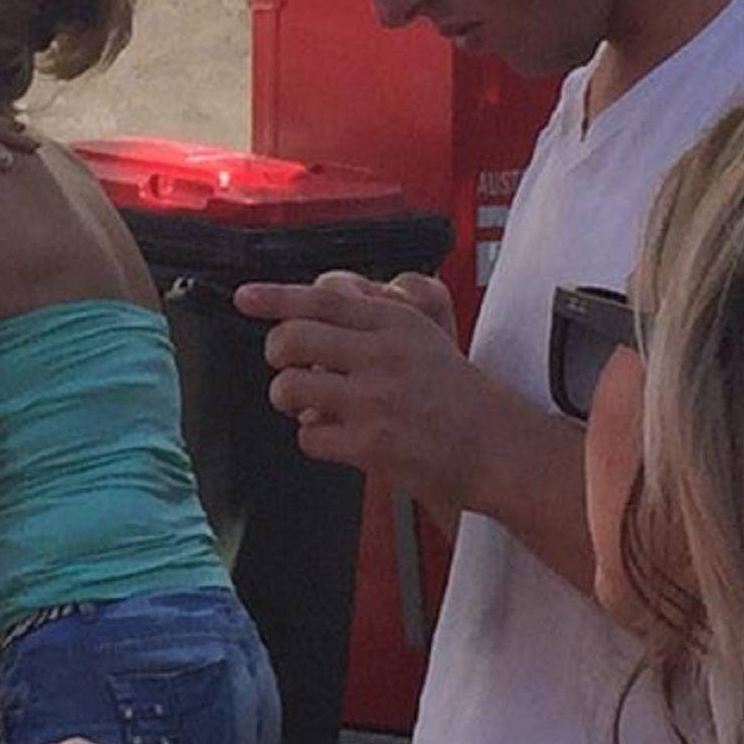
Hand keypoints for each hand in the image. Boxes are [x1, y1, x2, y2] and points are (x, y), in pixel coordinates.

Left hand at [232, 270, 512, 511]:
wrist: (498, 446)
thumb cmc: (456, 394)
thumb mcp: (421, 337)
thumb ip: (368, 322)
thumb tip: (308, 316)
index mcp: (394, 323)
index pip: (321, 299)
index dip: (275, 297)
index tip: (244, 297)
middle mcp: (381, 355)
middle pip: (291, 339)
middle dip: (276, 354)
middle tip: (286, 364)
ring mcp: (374, 401)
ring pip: (289, 387)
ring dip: (288, 398)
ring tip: (309, 403)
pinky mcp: (371, 444)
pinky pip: (309, 437)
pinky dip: (315, 439)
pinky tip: (338, 437)